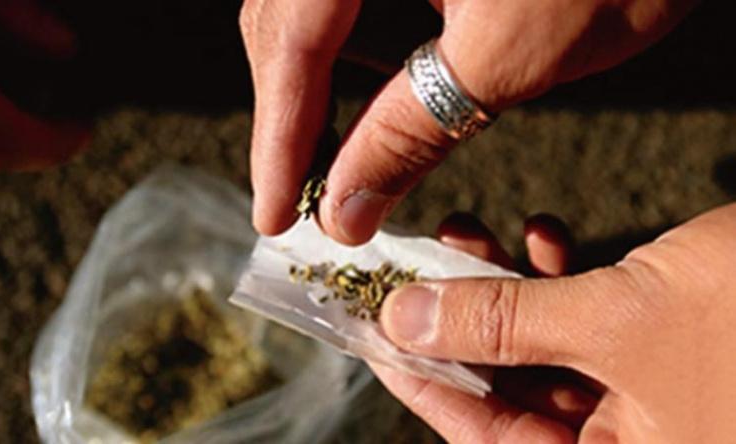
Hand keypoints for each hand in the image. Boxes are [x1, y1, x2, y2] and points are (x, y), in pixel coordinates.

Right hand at [240, 0, 697, 243]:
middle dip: (290, 114)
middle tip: (303, 197)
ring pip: (312, 8)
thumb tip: (345, 211)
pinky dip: (354, 49)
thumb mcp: (514, 52)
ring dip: (315, 84)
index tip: (276, 216)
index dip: (278, 137)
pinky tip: (374, 92)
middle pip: (283, 20)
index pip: (292, 38)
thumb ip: (412, 131)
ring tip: (334, 158)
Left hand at [372, 204, 735, 441]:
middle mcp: (632, 443)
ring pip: (547, 349)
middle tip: (419, 267)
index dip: (422, 381)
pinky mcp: (671, 351)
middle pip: (510, 389)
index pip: (486, 436)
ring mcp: (652, 400)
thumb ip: (503, 324)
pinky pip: (595, 326)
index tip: (376, 330)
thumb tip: (405, 319)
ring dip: (503, 290)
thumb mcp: (618, 321)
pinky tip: (545, 236)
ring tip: (467, 234)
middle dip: (460, 321)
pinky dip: (563, 281)